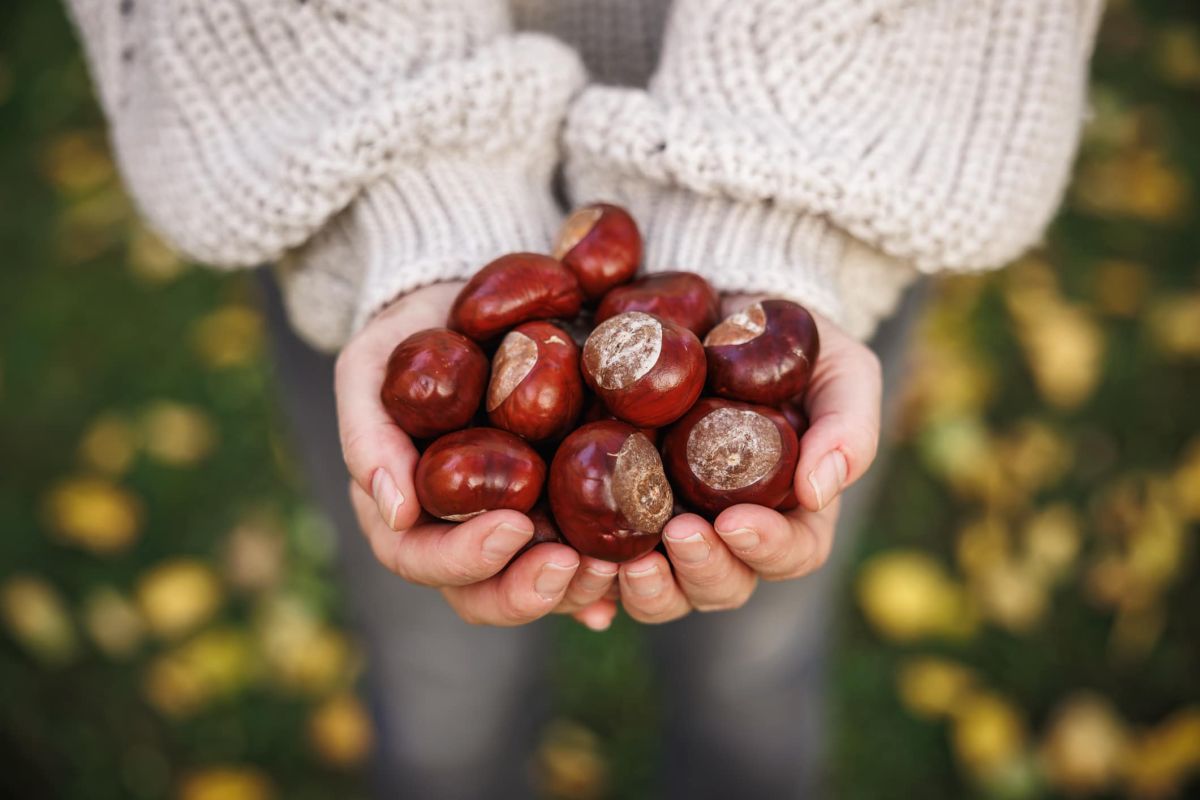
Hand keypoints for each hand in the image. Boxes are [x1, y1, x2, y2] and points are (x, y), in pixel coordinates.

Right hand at [337, 283, 618, 627]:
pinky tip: (634, 570)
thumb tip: (398, 512)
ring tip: (614, 563)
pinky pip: (585, 554)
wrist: (469, 303)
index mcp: (407, 511)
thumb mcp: (369, 366)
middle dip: (527, 592)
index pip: (424, 560)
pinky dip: (609, 580)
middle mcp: (461, 531)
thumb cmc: (407, 337)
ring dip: (576, 589)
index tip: (513, 526)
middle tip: (572, 563)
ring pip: (538, 587)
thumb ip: (369, 433)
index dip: (465, 558)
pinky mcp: (562, 506)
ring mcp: (516, 524)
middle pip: (485, 596)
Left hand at [616, 298, 881, 622]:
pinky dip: (594, 590)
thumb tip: (818, 489)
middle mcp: (729, 533)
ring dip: (647, 590)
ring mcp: (670, 529)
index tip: (735, 520)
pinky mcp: (619, 513)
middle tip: (678, 533)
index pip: (790, 553)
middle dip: (702, 569)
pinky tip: (581, 573)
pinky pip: (604, 572)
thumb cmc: (792, 343)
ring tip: (622, 561)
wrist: (715, 305)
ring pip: (664, 592)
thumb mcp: (842, 368)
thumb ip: (849, 424)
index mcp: (790, 511)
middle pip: (723, 585)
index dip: (766, 547)